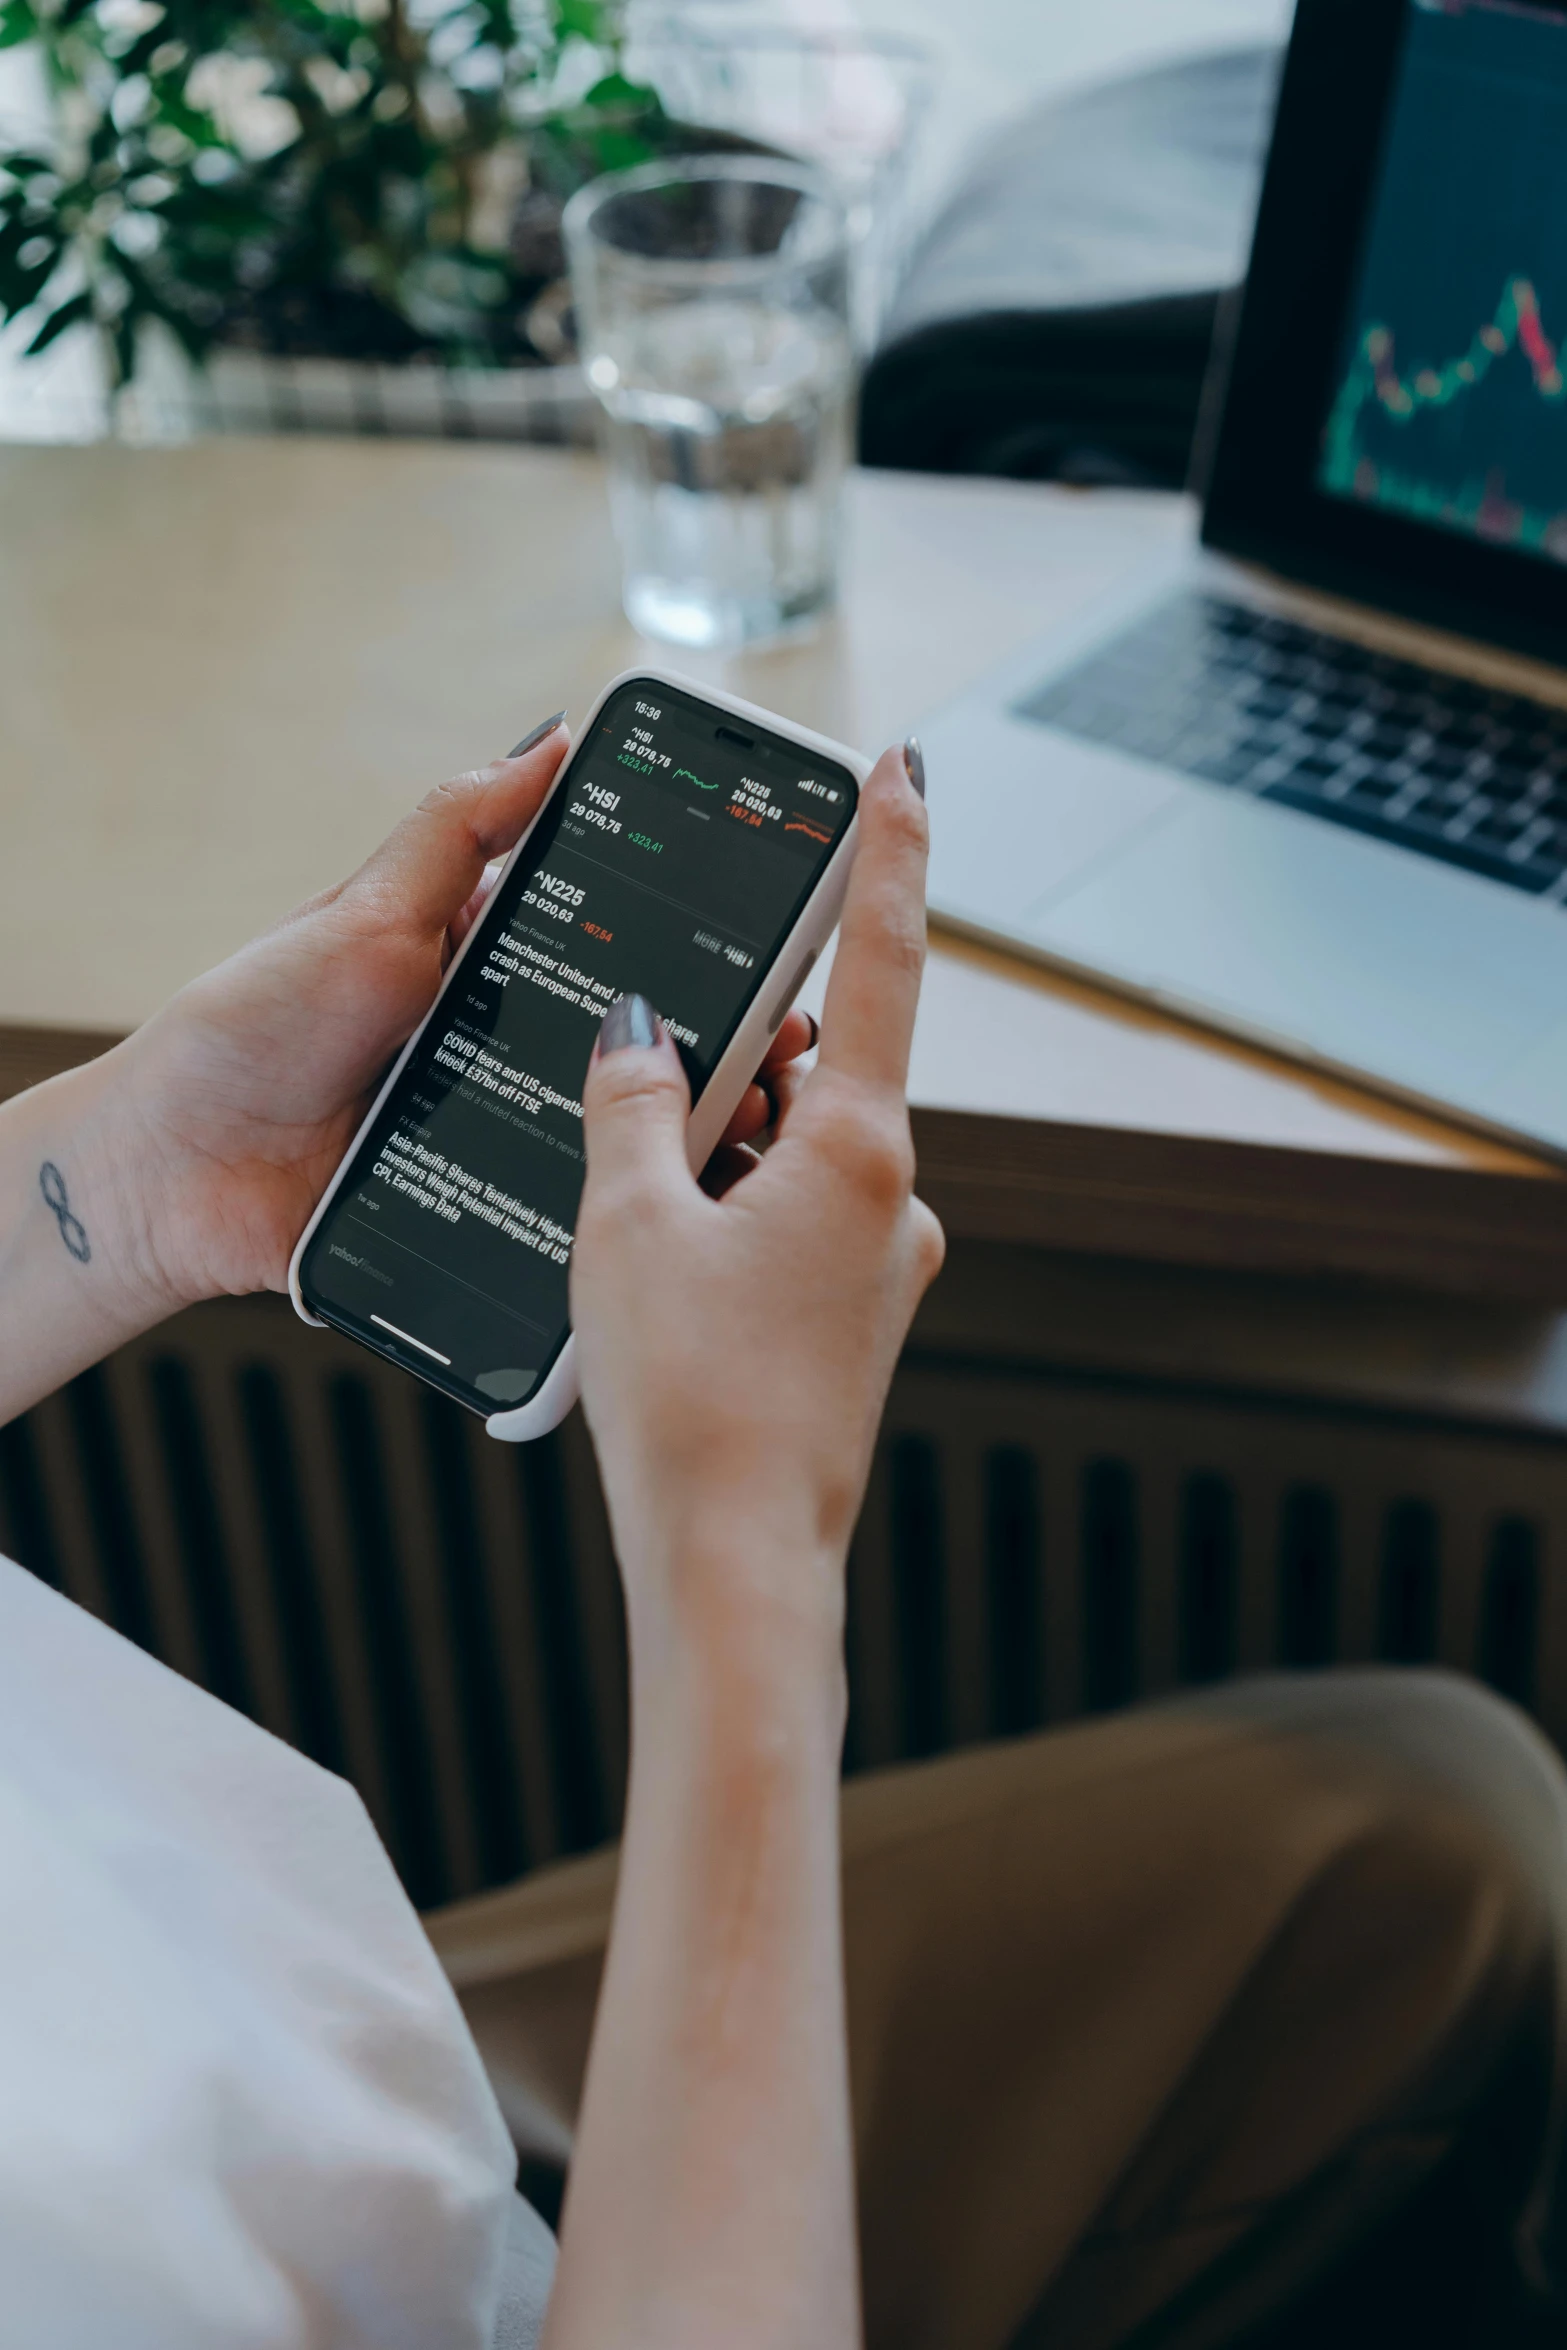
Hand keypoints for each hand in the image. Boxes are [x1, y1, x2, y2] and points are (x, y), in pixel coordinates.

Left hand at [107, 724, 817, 1312]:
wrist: (171, 1171)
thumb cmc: (251, 1027)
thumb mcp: (366, 911)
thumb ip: (461, 829)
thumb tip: (552, 739)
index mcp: (493, 971)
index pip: (621, 948)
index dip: (699, 944)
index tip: (776, 937)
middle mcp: (513, 1054)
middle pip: (643, 1049)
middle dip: (728, 1043)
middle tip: (790, 1037)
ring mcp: (510, 1142)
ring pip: (628, 1140)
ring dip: (702, 1132)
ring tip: (764, 1120)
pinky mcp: (493, 1223)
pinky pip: (577, 1221)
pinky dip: (635, 1215)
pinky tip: (689, 1208)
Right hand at [572, 745, 943, 1672]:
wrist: (738, 1567)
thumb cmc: (692, 1400)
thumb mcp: (630, 1224)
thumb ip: (632, 1103)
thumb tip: (640, 1030)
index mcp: (862, 1153)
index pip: (883, 962)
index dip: (891, 852)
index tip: (904, 769)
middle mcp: (896, 1202)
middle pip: (820, 1073)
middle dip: (742, 1056)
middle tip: (653, 1067)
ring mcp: (882, 1268)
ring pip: (800, 1157)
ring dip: (726, 1147)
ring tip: (634, 1202)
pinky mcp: (856, 1323)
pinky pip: (795, 1225)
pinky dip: (734, 1211)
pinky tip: (661, 1260)